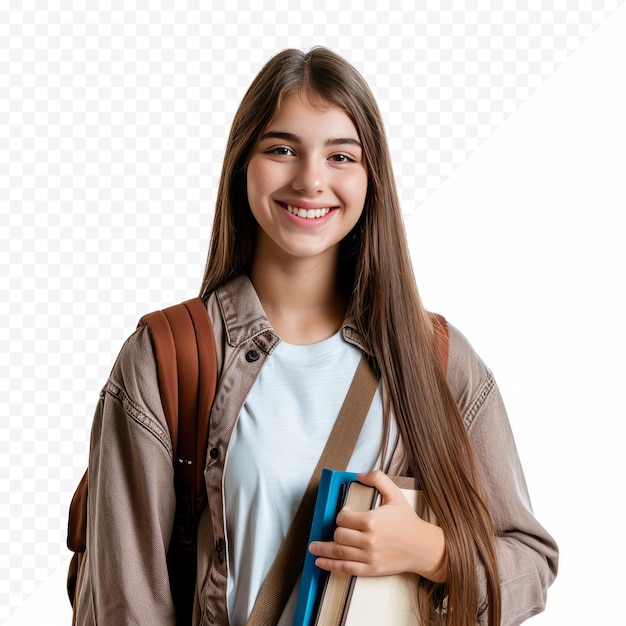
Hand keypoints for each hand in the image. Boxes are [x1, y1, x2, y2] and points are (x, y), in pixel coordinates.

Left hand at [308, 470, 446, 581]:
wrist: (422, 546)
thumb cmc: (407, 521)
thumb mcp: (394, 494)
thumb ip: (377, 479)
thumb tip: (360, 474)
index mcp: (371, 521)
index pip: (343, 518)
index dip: (341, 514)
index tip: (345, 513)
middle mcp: (368, 540)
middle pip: (339, 535)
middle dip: (334, 531)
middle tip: (334, 528)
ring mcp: (369, 557)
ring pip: (338, 553)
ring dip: (322, 550)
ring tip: (313, 547)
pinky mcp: (371, 569)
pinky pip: (346, 569)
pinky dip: (330, 566)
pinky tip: (321, 562)